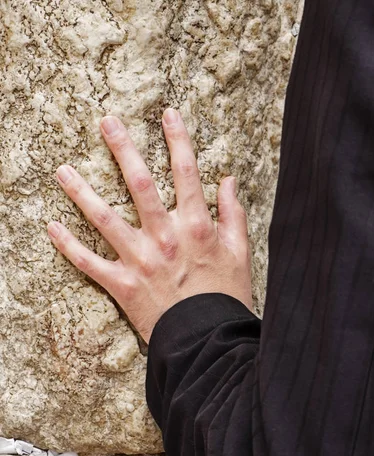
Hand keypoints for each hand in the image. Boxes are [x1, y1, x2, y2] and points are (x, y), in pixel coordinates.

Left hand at [47, 108, 252, 343]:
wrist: (208, 341)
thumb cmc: (225, 297)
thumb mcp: (240, 254)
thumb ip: (233, 215)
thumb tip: (228, 181)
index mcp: (196, 226)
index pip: (186, 172)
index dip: (177, 139)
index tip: (167, 113)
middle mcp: (165, 236)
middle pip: (139, 183)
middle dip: (122, 148)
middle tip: (106, 121)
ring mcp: (140, 260)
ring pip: (104, 218)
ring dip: (81, 192)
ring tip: (62, 169)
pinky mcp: (123, 285)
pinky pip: (89, 264)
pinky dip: (67, 246)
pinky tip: (50, 226)